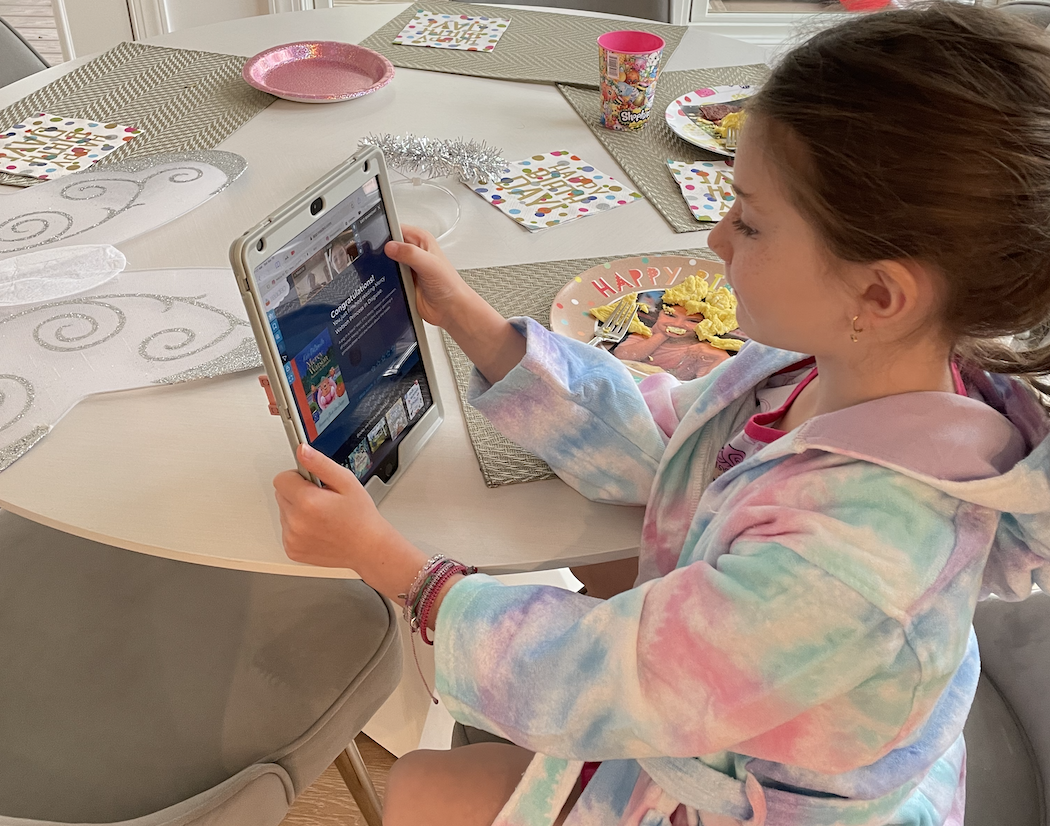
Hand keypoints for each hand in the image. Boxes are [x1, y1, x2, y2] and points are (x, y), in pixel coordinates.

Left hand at [273, 444, 426, 598]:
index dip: (298, 476)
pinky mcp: (291, 550)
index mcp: (308, 502)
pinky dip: (298, 527)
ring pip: (284, 512)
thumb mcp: (346, 482)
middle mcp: (296, 522)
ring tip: (322, 516)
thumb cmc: (361, 517)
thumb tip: (302, 450)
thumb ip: (320, 464)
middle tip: (322, 500)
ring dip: (298, 510)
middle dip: (298, 493)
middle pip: (281, 494)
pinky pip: (286, 530)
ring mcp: (292, 538)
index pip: (282, 478)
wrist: (367, 548)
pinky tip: (318, 528)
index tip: (313, 483)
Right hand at [385, 224, 525, 384]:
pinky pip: (386, 277)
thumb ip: (410, 254)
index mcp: (421, 240)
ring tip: (380, 271)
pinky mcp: (402, 281)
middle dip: (379, 251)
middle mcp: (413, 251)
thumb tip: (391, 247)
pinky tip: (382, 282)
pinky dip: (383, 280)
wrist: (450, 309)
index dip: (384, 231)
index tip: (373, 238)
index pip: (396, 228)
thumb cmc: (449, 286)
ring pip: (385, 262)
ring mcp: (406, 266)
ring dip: (381, 267)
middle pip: (387, 245)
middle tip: (374, 257)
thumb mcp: (430, 265)